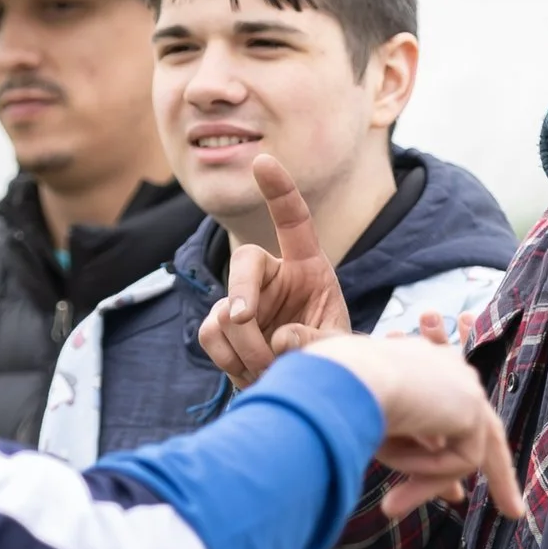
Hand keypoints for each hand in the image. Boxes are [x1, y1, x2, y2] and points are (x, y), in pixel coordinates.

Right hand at [198, 156, 351, 388]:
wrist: (305, 387)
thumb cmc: (328, 357)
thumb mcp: (336, 348)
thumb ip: (316, 342)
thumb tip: (279, 339)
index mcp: (308, 267)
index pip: (293, 221)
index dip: (279, 191)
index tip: (263, 162)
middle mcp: (271, 276)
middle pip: (244, 261)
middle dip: (242, 290)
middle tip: (245, 319)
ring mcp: (242, 301)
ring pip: (225, 309)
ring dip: (245, 346)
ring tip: (270, 371)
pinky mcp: (222, 328)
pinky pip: (211, 334)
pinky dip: (229, 359)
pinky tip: (250, 374)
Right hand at [303, 333, 524, 520]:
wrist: (345, 378)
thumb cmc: (343, 403)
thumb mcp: (380, 434)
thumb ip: (413, 453)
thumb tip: (448, 491)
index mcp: (421, 366)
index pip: (448, 412)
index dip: (447, 453)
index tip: (456, 495)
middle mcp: (448, 369)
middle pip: (483, 431)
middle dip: (500, 475)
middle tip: (513, 512)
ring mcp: (464, 385)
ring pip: (464, 453)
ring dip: (428, 483)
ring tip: (389, 508)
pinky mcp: (472, 406)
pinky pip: (461, 461)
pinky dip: (427, 471)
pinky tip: (397, 460)